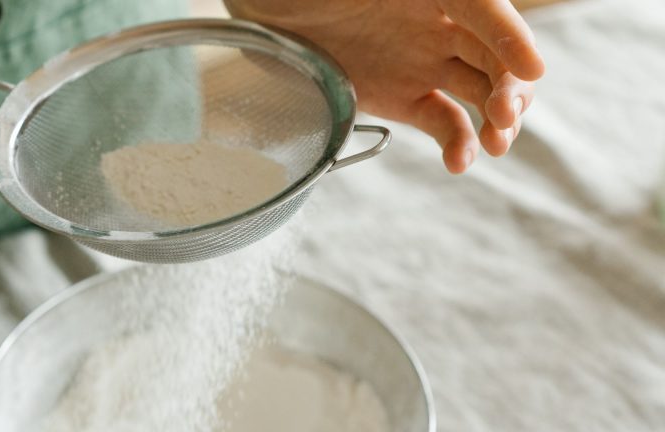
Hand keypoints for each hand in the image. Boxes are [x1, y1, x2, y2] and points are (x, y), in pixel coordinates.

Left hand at [225, 0, 544, 172]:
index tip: (531, 71)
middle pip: (496, 55)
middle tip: (502, 115)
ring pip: (479, 91)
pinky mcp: (400, 97)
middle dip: (511, 86)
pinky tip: (459, 163)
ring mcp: (421, 62)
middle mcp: (438, 23)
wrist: (259, 7)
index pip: (486, 10)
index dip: (512, 38)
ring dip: (498, 120)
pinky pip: (442, 121)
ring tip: (495, 144)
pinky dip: (457, 143)